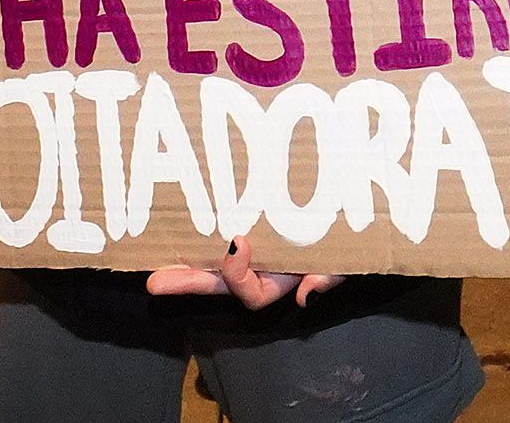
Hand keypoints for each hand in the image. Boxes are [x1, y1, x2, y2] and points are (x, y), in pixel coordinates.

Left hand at [147, 237, 345, 309]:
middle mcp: (261, 270)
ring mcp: (253, 249)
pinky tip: (176, 225)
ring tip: (154, 256)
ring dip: (185, 260)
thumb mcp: (344, 263)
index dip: (237, 274)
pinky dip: (203, 234)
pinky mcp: (249, 223)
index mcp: (281, 281)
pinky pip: (220, 236)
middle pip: (218, 284)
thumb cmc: (350, 243)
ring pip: (213, 262)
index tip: (237, 241)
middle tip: (154, 282)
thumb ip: (327, 278)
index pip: (252, 293)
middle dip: (187, 283)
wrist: (355, 213)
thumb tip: (305, 297)